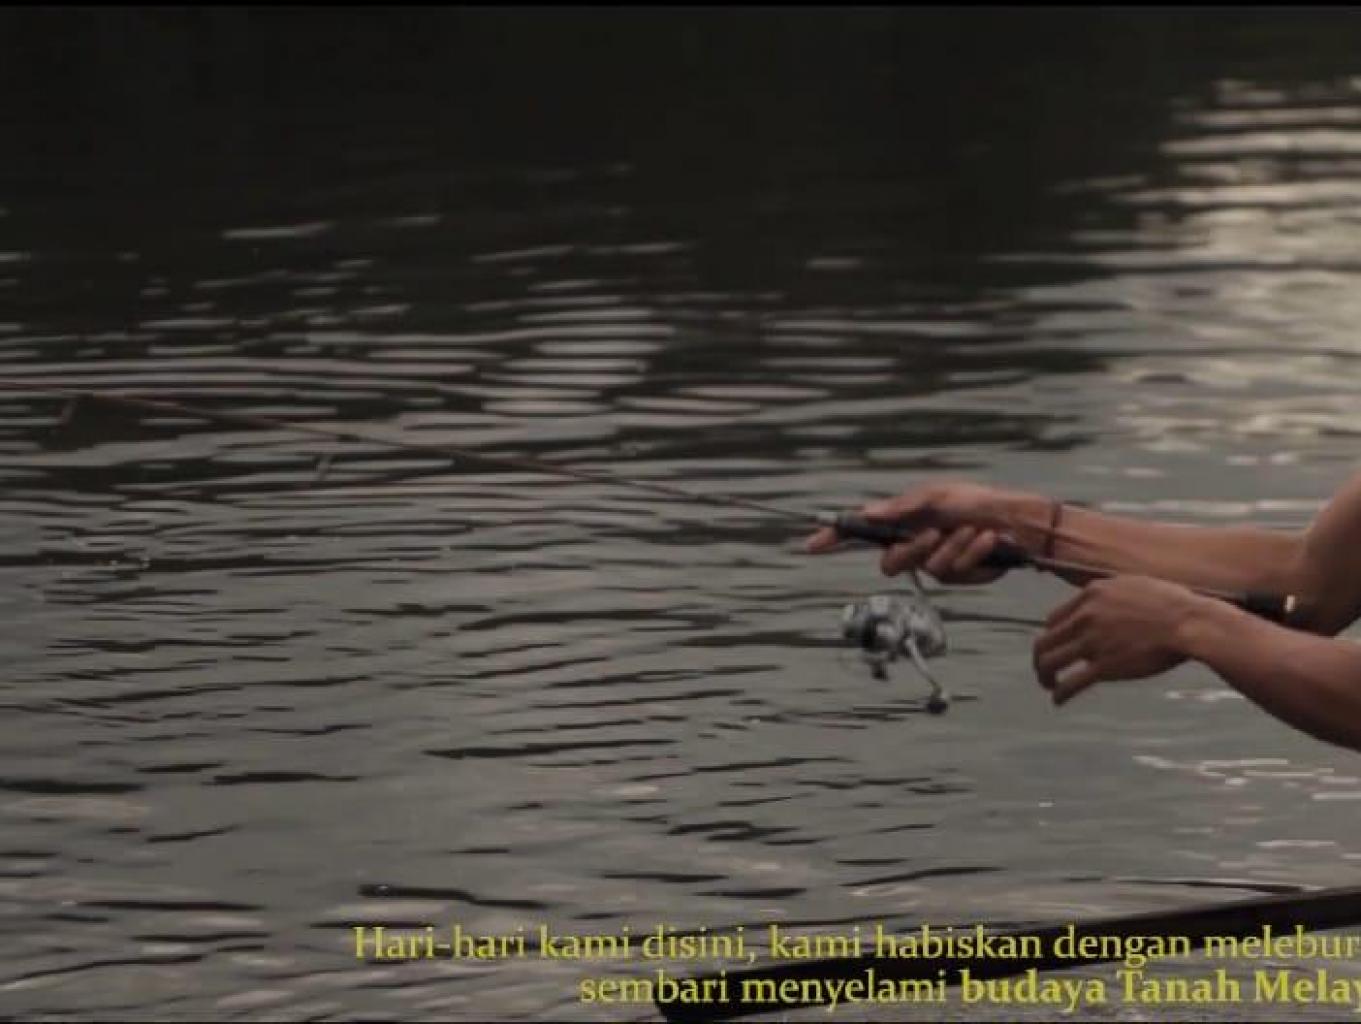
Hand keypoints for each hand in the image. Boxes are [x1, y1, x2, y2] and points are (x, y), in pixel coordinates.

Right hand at [803, 480, 1048, 583]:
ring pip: (927, 569)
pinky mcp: (959, 577)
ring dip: (953, 548)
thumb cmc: (979, 502)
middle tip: (934, 533)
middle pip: (890, 564)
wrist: (1020, 522)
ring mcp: (936, 562)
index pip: (861, 533)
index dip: (835, 539)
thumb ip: (902, 507)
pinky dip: (972, 555)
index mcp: (904, 521)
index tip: (811, 545)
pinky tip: (989, 542)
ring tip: (976, 531)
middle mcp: (915, 544)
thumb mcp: (939, 496)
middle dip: (913, 549)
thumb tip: (866, 512)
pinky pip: (954, 574)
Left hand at [1033, 576, 1208, 704]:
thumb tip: (1104, 601)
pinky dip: (1059, 693)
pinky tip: (1058, 700)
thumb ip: (1112, 595)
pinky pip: (1070, 683)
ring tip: (1048, 685)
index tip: (1056, 646)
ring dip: (1044, 676)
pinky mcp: (1103, 666)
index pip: (1054, 618)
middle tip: (1044, 669)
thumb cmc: (1173, 605)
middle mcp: (1085, 616)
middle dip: (1041, 656)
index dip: (1052, 635)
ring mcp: (1092, 641)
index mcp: (1091, 594)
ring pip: (1050, 661)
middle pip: (1045, 640)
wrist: (1190, 623)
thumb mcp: (1134, 586)